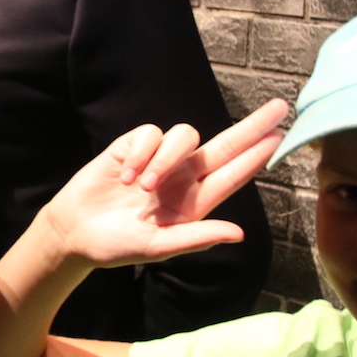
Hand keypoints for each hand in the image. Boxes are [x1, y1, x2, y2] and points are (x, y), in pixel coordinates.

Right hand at [38, 100, 289, 268]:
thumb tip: (238, 234)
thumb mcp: (159, 248)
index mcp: (194, 203)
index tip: (281, 136)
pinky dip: (141, 153)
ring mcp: (159, 160)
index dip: (256, 156)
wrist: (75, 233)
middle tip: (279, 108)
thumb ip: (197, 237)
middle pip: (224, 145)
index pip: (232, 174)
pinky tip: (126, 176)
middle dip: (251, 127)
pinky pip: (150, 133)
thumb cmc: (117, 246)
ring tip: (144, 187)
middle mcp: (182, 177)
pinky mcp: (133, 146)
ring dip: (167, 157)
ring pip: (184, 135)